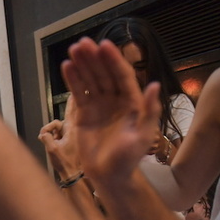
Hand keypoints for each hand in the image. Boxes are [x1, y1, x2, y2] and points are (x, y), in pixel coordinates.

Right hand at [37, 98, 81, 180]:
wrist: (74, 176)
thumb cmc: (66, 163)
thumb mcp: (52, 149)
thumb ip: (46, 137)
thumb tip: (43, 132)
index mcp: (72, 128)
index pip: (72, 109)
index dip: (71, 99)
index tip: (74, 90)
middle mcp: (74, 130)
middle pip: (66, 115)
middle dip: (68, 107)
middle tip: (71, 95)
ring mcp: (72, 136)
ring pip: (60, 126)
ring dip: (54, 131)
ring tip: (52, 141)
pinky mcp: (71, 142)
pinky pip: (59, 134)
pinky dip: (54, 138)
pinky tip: (52, 146)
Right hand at [61, 38, 160, 184]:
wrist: (108, 175)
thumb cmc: (128, 159)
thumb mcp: (143, 136)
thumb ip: (149, 111)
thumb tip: (153, 86)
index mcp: (132, 102)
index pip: (122, 75)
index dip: (113, 60)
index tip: (104, 46)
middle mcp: (115, 99)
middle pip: (104, 73)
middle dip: (94, 58)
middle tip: (83, 43)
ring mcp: (99, 105)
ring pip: (90, 79)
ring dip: (82, 64)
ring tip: (73, 49)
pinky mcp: (84, 113)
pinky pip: (78, 92)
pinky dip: (72, 79)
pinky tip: (66, 66)